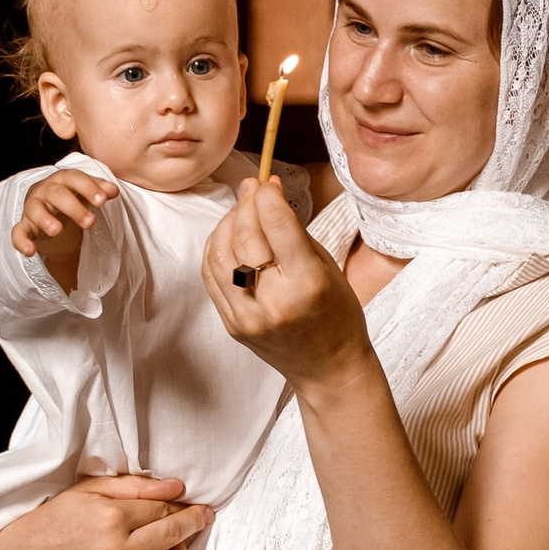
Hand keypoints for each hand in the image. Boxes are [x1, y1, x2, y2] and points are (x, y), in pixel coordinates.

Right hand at [0, 474, 213, 549]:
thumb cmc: (47, 525)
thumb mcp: (83, 493)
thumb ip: (132, 486)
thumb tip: (177, 488)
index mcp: (109, 516)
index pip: (161, 509)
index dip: (179, 505)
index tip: (190, 505)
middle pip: (171, 535)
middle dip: (193, 524)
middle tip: (203, 519)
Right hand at [11, 168, 119, 290]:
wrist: (53, 216)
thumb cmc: (72, 200)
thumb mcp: (86, 195)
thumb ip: (99, 191)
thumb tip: (113, 190)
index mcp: (62, 180)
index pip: (74, 178)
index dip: (88, 187)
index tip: (103, 200)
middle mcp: (45, 191)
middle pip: (57, 194)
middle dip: (74, 207)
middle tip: (90, 222)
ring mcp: (33, 208)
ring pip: (35, 210)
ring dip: (45, 220)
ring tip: (57, 230)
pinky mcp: (25, 227)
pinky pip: (18, 233)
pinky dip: (21, 241)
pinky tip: (29, 251)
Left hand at [200, 179, 375, 395]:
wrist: (328, 368)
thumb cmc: (337, 314)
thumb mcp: (326, 267)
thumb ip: (293, 230)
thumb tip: (268, 191)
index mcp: (306, 284)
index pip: (276, 225)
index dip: (267, 196)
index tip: (266, 180)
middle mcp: (274, 301)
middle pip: (245, 236)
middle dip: (246, 204)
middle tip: (252, 188)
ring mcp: (247, 316)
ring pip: (219, 253)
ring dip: (227, 223)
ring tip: (241, 212)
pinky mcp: (232, 325)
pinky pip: (211, 275)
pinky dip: (216, 248)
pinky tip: (229, 236)